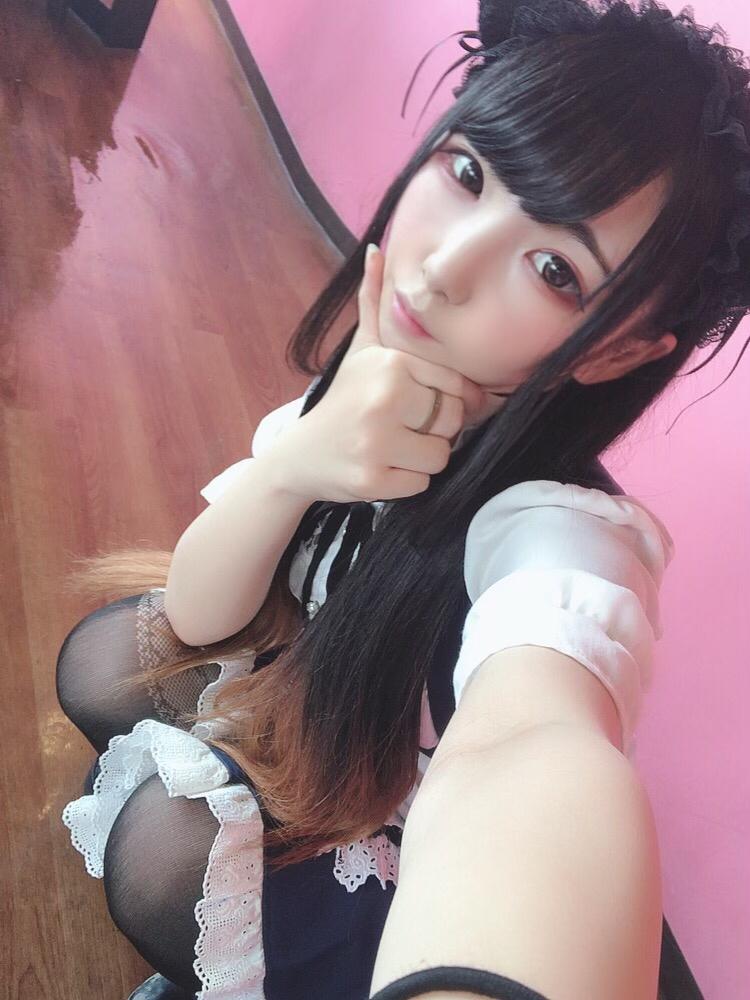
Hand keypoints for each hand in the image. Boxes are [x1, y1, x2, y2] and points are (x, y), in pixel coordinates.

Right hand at [269, 243, 487, 503]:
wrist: (297, 456)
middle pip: (451, 422)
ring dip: (423, 457)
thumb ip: (373, 302)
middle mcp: (383, 400)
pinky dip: (407, 480)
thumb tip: (378, 248)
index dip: (446, 402)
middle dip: (434, 430)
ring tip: (394, 447)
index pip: (456, 388)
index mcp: (390, 365)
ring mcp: (376, 442)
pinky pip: (421, 483)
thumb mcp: (360, 350)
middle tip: (403, 428)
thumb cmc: (341, 400)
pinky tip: (382, 466)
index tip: (419, 407)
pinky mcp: (373, 481)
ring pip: (441, 456)